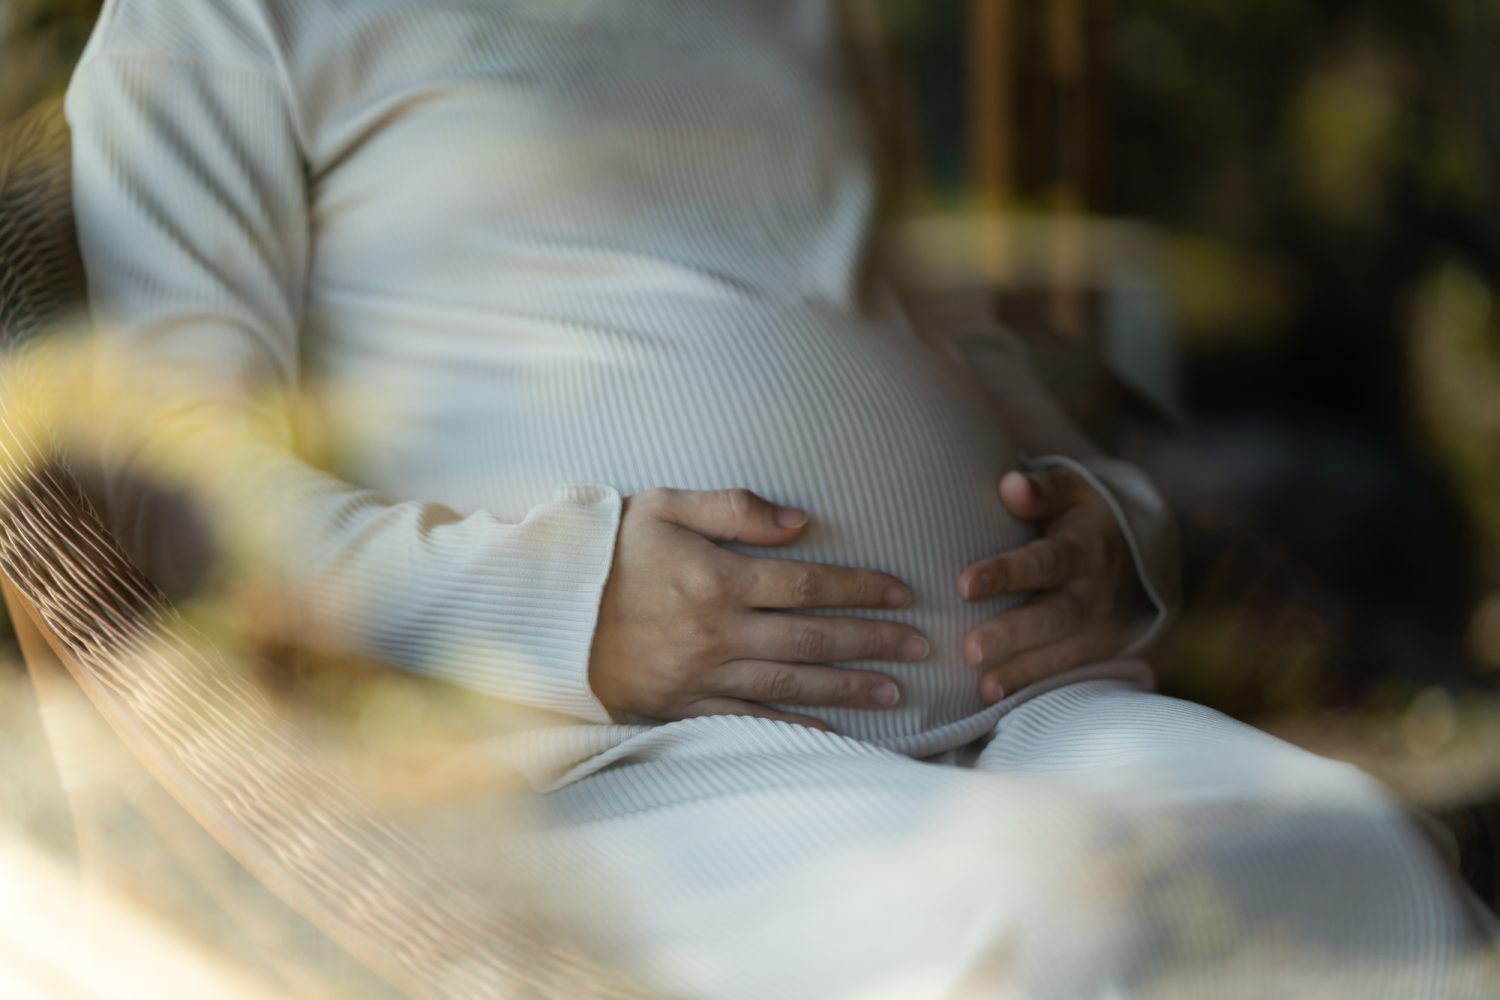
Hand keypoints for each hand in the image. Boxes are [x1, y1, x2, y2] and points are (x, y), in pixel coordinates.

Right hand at [590, 487, 928, 728]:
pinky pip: (752, 720)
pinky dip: (796, 728)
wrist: (550, 613)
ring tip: (896, 691)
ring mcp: (703, 674)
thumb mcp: (663, 507)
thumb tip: (800, 522)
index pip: (807, 584)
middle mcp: (717, 631)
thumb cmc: (611, 552)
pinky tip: (836, 734)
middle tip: (920, 644)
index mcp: (717, 578)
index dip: (860, 587)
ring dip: (849, 687)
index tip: (901, 591)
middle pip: (812, 637)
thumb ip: (734, 508)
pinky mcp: (686, 706)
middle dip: (873, 640)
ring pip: (792, 682)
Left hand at [957, 468, 1140, 702]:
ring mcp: (1097, 629)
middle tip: (969, 650)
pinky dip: (1033, 689)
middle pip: (1051, 618)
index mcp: (1081, 550)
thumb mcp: (1071, 491)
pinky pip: (1064, 674)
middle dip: (1011, 635)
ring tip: (984, 687)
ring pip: (1060, 655)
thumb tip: (1011, 485)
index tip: (965, 585)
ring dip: (1022, 672)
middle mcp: (1091, 594)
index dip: (1005, 574)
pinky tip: (998, 701)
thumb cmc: (1083, 517)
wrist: (1138, 553)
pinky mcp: (1096, 654)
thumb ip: (1042, 488)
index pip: (1042, 562)